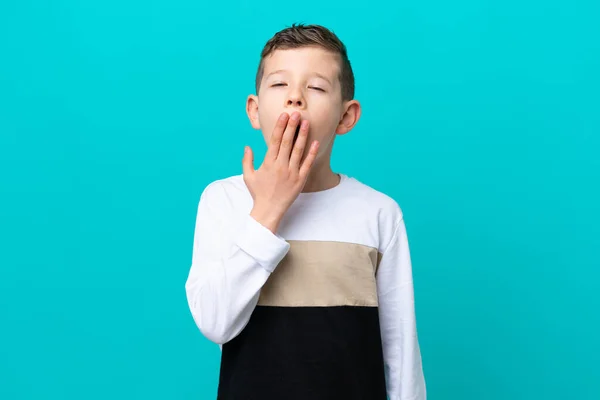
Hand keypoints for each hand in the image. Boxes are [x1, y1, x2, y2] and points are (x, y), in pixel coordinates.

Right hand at [242, 111, 319, 232]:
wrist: (268, 210)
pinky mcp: (300, 180)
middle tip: (296, 113)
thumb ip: (247, 160)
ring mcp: (291, 173)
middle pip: (287, 142)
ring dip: (302, 135)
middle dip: (292, 126)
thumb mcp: (248, 176)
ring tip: (306, 122)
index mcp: (268, 163)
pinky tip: (315, 142)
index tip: (284, 115)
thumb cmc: (258, 193)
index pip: (275, 140)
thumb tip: (247, 146)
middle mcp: (280, 166)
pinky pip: (307, 164)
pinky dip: (311, 153)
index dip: (280, 126)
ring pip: (298, 150)